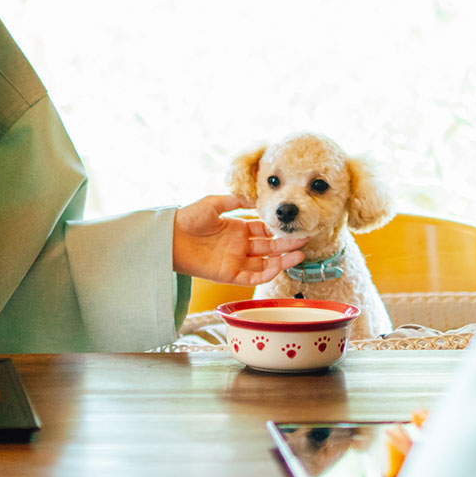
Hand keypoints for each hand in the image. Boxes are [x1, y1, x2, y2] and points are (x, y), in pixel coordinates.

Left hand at [171, 194, 304, 285]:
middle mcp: (239, 246)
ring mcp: (235, 261)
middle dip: (287, 244)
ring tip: (299, 253)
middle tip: (305, 238)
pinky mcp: (228, 274)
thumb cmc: (188, 218)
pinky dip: (266, 273)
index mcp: (237, 229)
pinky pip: (252, 277)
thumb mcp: (213, 203)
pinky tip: (278, 265)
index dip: (278, 230)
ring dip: (282, 260)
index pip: (263, 231)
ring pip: (265, 263)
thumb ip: (235, 201)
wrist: (169, 237)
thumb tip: (256, 199)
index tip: (293, 225)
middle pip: (269, 247)